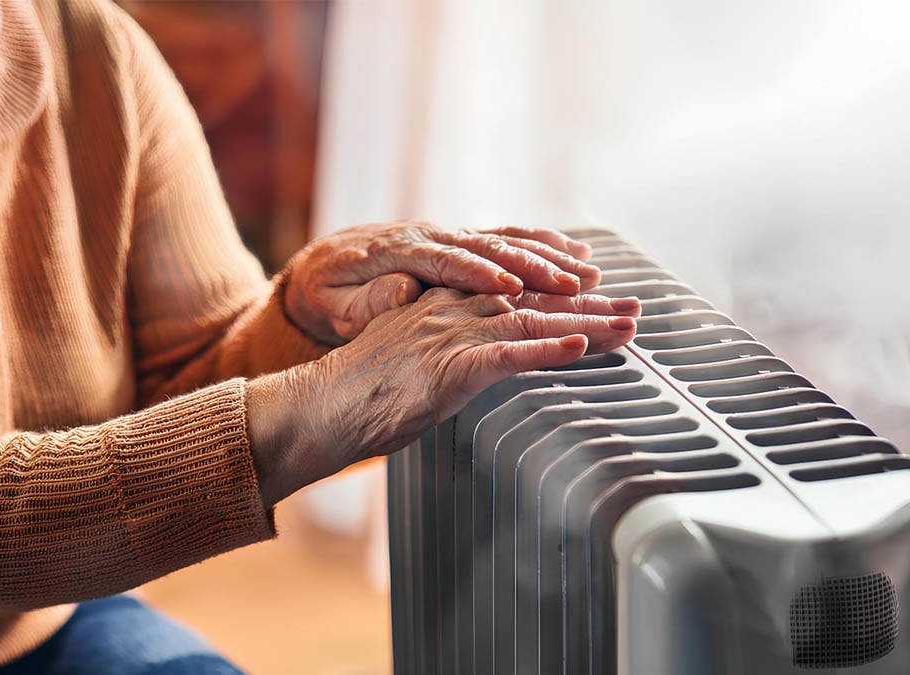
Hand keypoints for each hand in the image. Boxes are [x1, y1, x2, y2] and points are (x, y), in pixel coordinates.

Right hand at [247, 287, 638, 505]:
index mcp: (440, 306)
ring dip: (585, 321)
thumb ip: (441, 349)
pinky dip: (546, 348)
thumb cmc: (358, 394)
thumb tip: (468, 358)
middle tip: (636, 307)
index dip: (560, 297)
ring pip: (530, 320)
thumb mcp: (408, 359)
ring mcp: (449, 335)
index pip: (512, 296)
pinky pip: (506, 354)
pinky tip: (580, 345)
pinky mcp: (447, 365)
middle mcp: (450, 311)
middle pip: (532, 302)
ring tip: (628, 324)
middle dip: (589, 304)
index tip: (600, 299)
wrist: (320, 406)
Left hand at [283, 222, 601, 344]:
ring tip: (591, 273)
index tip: (512, 291)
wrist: (323, 265)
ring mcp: (449, 235)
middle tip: (577, 286)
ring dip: (550, 256)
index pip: (446, 264)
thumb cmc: (327, 292)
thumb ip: (366, 300)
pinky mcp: (461, 241)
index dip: (481, 276)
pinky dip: (544, 244)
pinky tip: (577, 253)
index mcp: (398, 253)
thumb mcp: (333, 302)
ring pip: (506, 241)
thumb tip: (402, 288)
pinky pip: (508, 238)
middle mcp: (430, 236)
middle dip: (535, 266)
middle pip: (489, 249)